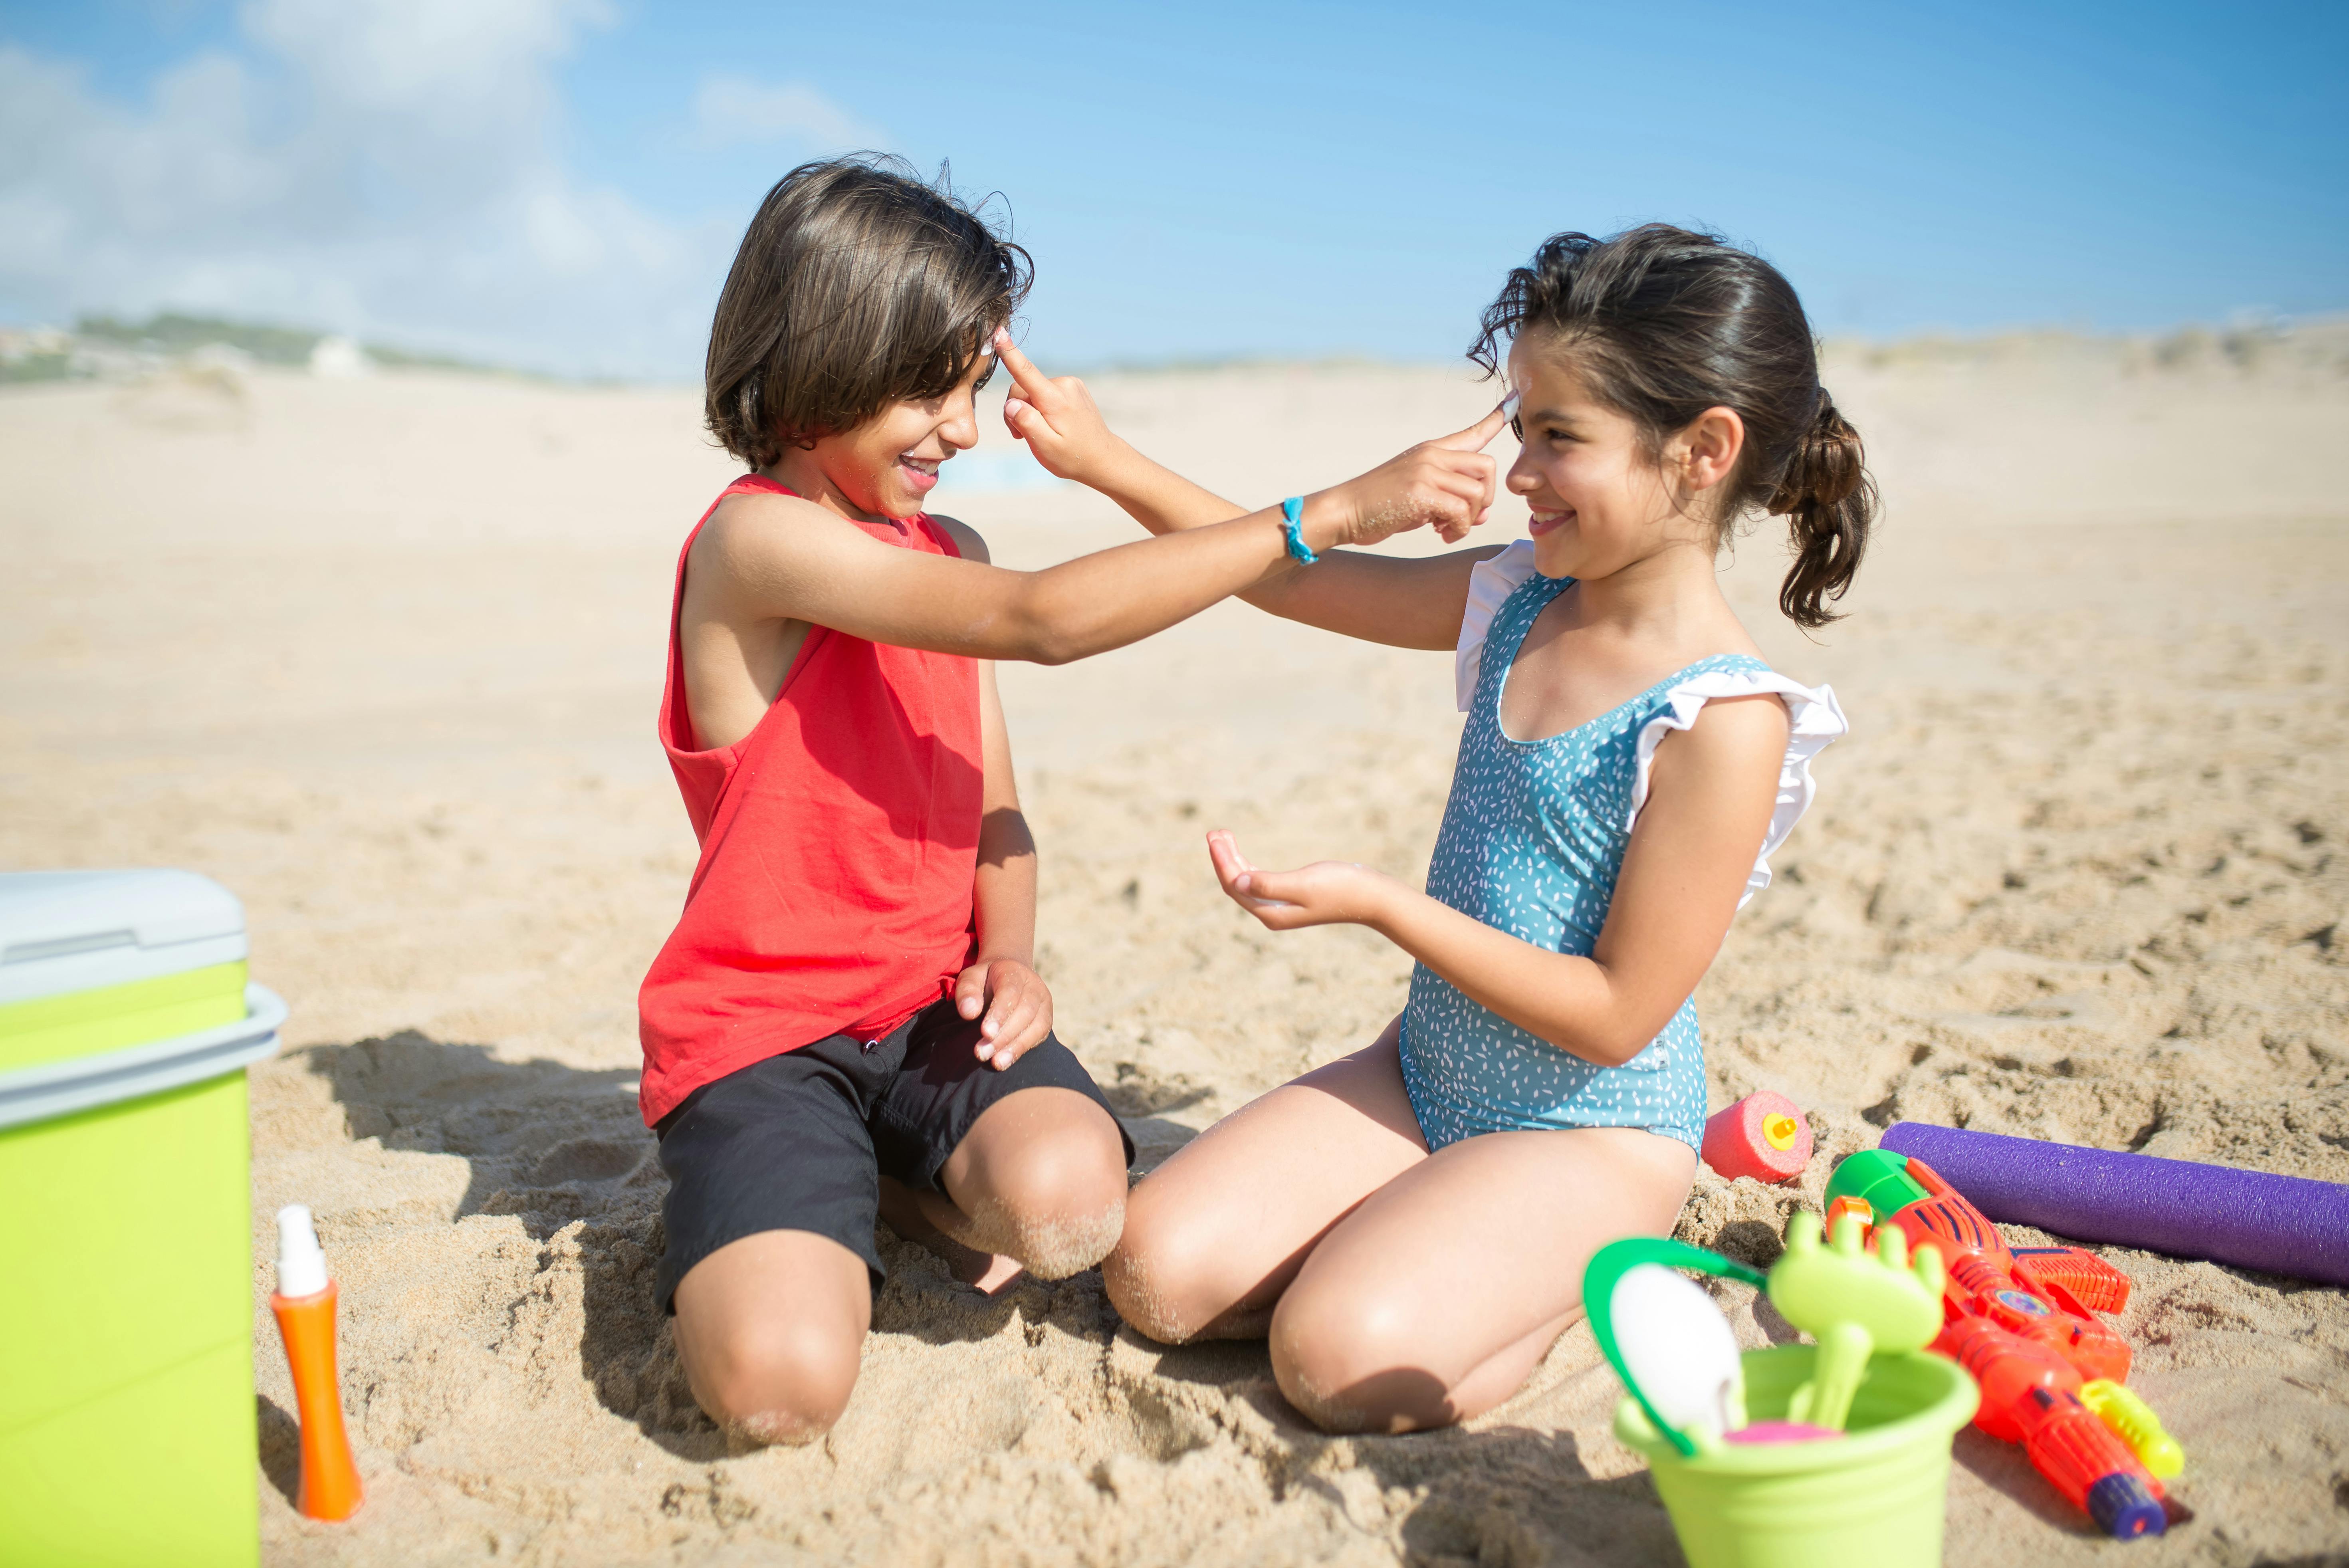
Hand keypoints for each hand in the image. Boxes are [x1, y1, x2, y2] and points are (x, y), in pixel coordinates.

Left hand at [952, 956, 1053, 1069]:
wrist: (1009, 976)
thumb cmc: (985, 980)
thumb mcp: (970, 978)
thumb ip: (967, 992)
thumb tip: (969, 1013)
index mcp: (1014, 972)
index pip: (1010, 991)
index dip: (999, 1013)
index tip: (985, 1032)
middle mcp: (1034, 987)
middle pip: (1025, 1011)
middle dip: (1004, 1035)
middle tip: (982, 1052)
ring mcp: (1044, 1004)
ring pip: (1037, 1026)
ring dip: (1015, 1046)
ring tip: (995, 1062)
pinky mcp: (1046, 1020)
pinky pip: (1039, 1036)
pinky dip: (1022, 1050)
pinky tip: (1005, 1061)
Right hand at [994, 330, 1126, 486]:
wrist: (1102, 459)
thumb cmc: (1073, 457)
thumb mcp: (1046, 448)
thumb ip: (1027, 423)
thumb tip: (1011, 404)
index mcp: (1055, 399)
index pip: (1025, 371)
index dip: (1009, 352)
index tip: (998, 332)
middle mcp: (1064, 385)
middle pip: (1022, 388)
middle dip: (1018, 410)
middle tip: (1023, 435)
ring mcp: (1070, 384)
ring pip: (1032, 390)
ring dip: (1030, 410)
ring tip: (1042, 432)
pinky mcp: (1072, 386)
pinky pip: (1044, 391)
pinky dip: (1041, 406)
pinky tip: (1051, 424)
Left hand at [1205, 829, 1396, 931]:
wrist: (1370, 897)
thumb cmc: (1340, 887)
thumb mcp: (1302, 884)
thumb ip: (1268, 884)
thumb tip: (1237, 882)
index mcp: (1271, 913)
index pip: (1235, 886)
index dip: (1221, 861)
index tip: (1214, 837)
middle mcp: (1271, 913)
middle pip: (1236, 884)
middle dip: (1223, 858)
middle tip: (1214, 832)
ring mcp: (1280, 906)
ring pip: (1246, 882)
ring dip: (1233, 859)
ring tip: (1223, 836)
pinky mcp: (1290, 897)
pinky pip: (1258, 882)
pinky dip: (1247, 866)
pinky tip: (1241, 855)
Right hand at [1314, 403, 1509, 549]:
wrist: (1345, 510)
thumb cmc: (1379, 505)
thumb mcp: (1417, 490)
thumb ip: (1449, 495)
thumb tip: (1481, 514)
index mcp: (1432, 450)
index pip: (1472, 432)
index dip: (1497, 417)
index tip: (1516, 398)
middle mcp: (1433, 455)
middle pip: (1487, 467)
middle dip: (1485, 498)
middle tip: (1467, 517)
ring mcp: (1427, 472)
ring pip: (1477, 493)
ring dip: (1469, 519)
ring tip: (1447, 529)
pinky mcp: (1422, 493)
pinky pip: (1461, 513)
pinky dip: (1458, 529)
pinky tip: (1441, 534)